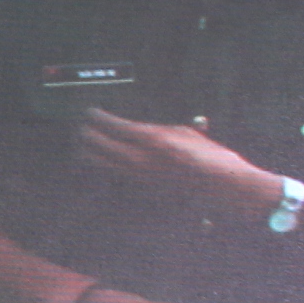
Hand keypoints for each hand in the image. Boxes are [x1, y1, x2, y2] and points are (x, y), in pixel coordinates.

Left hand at [75, 107, 283, 214]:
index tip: (90, 112)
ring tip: (82, 145)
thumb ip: (160, 129)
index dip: (96, 117)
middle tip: (81, 128)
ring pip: (100, 164)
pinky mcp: (141, 190)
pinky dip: (105, 168)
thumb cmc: (210, 157)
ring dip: (89, 152)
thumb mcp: (184, 132)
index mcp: (150, 138)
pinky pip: (115, 176)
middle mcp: (139, 158)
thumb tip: (141, 128)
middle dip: (85, 134)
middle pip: (97, 145)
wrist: (223, 187)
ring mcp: (138, 176)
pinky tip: (102, 164)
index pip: (111, 125)